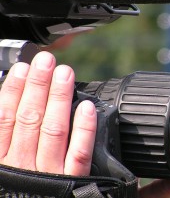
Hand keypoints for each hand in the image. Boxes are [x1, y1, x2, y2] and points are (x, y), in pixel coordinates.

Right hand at [0, 51, 96, 174]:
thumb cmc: (18, 195)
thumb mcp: (3, 173)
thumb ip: (2, 140)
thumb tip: (4, 110)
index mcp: (1, 164)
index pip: (4, 120)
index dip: (12, 92)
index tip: (23, 69)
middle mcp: (23, 169)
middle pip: (30, 120)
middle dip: (38, 87)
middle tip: (47, 60)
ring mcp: (50, 176)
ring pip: (53, 131)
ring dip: (59, 99)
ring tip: (64, 73)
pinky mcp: (73, 184)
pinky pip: (80, 154)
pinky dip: (83, 130)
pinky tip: (87, 108)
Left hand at [0, 51, 169, 196]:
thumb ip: (150, 192)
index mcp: (74, 185)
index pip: (80, 152)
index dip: (84, 127)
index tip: (89, 104)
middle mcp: (45, 177)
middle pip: (48, 129)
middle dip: (51, 93)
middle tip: (55, 64)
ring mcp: (20, 170)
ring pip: (25, 127)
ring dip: (30, 93)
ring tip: (38, 66)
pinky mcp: (0, 165)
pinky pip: (1, 133)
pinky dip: (6, 107)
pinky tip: (13, 82)